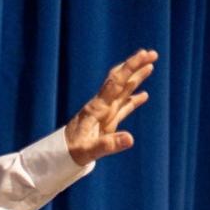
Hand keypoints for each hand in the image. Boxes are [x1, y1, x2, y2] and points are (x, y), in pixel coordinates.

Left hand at [65, 48, 157, 163]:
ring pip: (122, 91)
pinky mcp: (105, 122)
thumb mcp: (89, 151)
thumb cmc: (71, 153)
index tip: (144, 55)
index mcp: (97, 108)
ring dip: (136, 78)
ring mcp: (103, 114)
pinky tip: (144, 94)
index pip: (116, 82)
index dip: (130, 67)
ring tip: (150, 66)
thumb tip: (130, 139)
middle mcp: (101, 107)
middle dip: (135, 66)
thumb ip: (108, 145)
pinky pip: (122, 107)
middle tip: (152, 53)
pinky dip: (133, 100)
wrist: (57, 156)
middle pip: (120, 81)